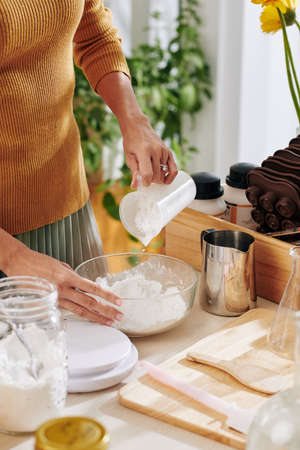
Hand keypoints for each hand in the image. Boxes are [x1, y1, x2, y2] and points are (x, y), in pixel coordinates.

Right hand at [4, 240, 122, 325]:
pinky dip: (79, 316)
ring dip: (97, 317)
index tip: (118, 301)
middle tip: (119, 315)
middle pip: (90, 303)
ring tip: (109, 322)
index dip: (107, 296)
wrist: (19, 264)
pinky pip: (67, 312)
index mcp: (69, 277)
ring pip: (81, 311)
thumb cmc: (38, 262)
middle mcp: (64, 289)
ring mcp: (57, 298)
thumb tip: (80, 283)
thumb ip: (71, 275)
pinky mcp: (50, 304)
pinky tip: (90, 321)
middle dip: (106, 310)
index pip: (93, 288)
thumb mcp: (59, 265)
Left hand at [122, 115, 177, 188]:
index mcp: (144, 151)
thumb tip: (135, 186)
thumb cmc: (131, 142)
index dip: (145, 182)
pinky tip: (164, 176)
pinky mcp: (168, 151)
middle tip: (145, 176)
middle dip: (151, 180)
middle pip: (156, 176)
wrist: (138, 126)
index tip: (143, 183)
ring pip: (164, 174)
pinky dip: (169, 175)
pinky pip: (173, 169)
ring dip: (158, 177)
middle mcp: (156, 150)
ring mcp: (164, 150)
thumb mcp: (129, 157)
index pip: (148, 174)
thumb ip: (134, 172)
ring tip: (152, 172)